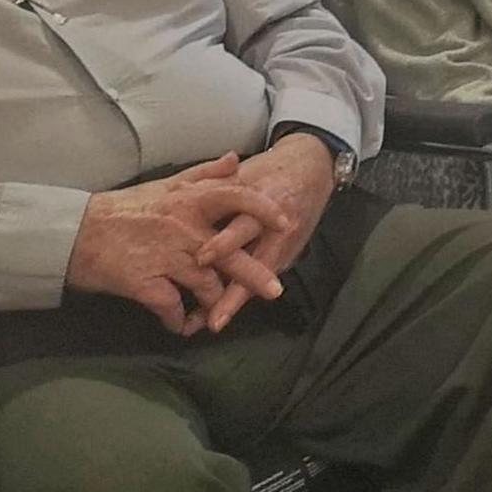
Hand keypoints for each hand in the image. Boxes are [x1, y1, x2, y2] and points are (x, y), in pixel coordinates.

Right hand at [66, 154, 294, 335]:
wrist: (72, 233)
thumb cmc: (123, 209)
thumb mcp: (166, 184)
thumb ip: (204, 174)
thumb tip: (237, 159)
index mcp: (190, 201)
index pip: (236, 197)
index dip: (263, 209)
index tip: (286, 222)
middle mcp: (183, 228)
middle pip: (229, 254)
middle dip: (255, 275)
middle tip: (275, 291)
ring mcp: (165, 257)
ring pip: (206, 286)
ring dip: (213, 304)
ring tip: (215, 314)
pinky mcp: (144, 284)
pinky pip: (172, 308)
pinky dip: (178, 320)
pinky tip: (180, 325)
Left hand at [194, 132, 339, 332]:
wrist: (313, 168)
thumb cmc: (271, 170)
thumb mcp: (243, 172)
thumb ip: (214, 183)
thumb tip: (179, 193)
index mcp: (264, 201)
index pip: (244, 225)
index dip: (224, 243)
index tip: (202, 259)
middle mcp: (277, 227)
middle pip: (254, 264)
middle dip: (232, 293)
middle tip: (211, 317)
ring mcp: (284, 245)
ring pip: (258, 278)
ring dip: (235, 302)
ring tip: (212, 323)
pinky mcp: (289, 255)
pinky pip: (263, 276)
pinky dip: (244, 294)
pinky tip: (222, 312)